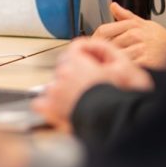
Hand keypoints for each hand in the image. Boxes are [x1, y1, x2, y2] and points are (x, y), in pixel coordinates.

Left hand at [33, 37, 153, 130]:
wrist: (116, 122)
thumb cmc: (122, 98)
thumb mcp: (124, 65)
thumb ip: (105, 47)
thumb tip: (92, 44)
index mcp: (76, 61)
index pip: (75, 48)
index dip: (88, 55)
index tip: (96, 65)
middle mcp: (61, 74)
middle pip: (65, 67)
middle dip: (77, 74)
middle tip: (93, 87)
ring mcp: (53, 92)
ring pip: (55, 85)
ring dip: (65, 91)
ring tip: (83, 102)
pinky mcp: (49, 109)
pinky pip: (41, 104)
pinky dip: (50, 107)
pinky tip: (65, 111)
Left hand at [93, 2, 165, 69]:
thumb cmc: (160, 38)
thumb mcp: (144, 23)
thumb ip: (125, 16)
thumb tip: (113, 6)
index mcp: (132, 26)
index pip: (104, 30)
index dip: (94, 38)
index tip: (92, 44)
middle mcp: (136, 35)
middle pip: (107, 44)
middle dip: (102, 50)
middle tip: (99, 56)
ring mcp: (141, 48)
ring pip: (114, 55)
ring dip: (111, 60)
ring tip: (111, 63)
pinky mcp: (146, 62)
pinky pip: (126, 65)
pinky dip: (122, 68)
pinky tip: (122, 68)